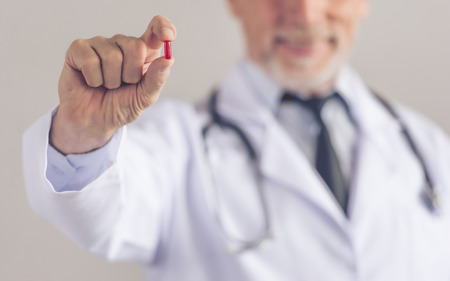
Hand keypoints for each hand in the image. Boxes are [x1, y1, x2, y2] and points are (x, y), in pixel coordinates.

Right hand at [50, 15, 175, 153]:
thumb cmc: (121, 106)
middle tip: (123, 84)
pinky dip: (93, 79)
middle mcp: (123, 43)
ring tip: (106, 85)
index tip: (168, 36)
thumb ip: (156, 80)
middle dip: (131, 74)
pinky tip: (91, 82)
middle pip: (135, 46)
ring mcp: (100, 43)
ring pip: (112, 56)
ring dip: (111, 80)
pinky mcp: (79, 48)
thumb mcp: (144, 98)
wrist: (94, 122)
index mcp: (144, 52)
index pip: (156, 29)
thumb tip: (169, 59)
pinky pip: (90, 60)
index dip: (162, 27)